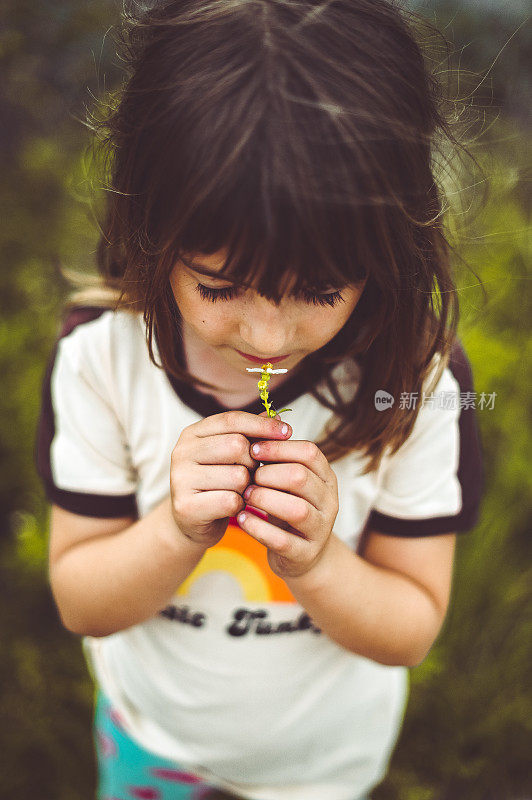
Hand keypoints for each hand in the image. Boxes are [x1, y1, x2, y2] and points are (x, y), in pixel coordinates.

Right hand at [170, 411, 291, 546]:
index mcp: (192, 433)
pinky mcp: (186, 506)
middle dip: (253, 462)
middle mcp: (181, 452)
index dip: (262, 425)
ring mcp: (180, 479)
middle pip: (236, 445)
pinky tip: (234, 507)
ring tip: (241, 492)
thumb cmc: (218, 484)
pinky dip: (240, 505)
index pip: (232, 420)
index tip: (287, 432)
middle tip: (251, 475)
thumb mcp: (232, 456)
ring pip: (237, 475)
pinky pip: (230, 500)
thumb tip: (277, 416)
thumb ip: (251, 435)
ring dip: (248, 487)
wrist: (194, 523)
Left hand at [238, 438, 338, 578]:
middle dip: (269, 474)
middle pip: (301, 477)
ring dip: (264, 499)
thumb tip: (261, 418)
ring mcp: (320, 529)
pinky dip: (258, 528)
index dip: (278, 448)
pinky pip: (283, 541)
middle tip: (248, 477)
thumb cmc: (288, 506)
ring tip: (244, 496)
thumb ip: (276, 456)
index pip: (309, 452)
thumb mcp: (286, 480)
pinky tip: (241, 519)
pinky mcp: (306, 554)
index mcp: (326, 477)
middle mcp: (329, 501)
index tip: (252, 450)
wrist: (300, 554)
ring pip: (296, 509)